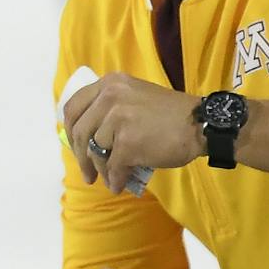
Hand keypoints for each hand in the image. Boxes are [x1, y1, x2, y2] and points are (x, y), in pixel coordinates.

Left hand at [63, 71, 201, 192]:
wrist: (200, 124)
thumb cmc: (171, 114)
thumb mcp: (136, 96)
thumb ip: (111, 108)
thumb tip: (90, 137)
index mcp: (109, 84)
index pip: (73, 107)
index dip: (69, 131)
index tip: (75, 146)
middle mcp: (110, 96)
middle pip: (80, 132)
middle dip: (81, 157)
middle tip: (87, 173)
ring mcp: (118, 119)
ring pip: (96, 152)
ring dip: (101, 171)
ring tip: (110, 179)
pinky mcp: (128, 142)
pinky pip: (113, 167)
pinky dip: (116, 179)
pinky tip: (120, 184)